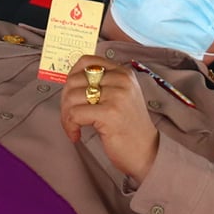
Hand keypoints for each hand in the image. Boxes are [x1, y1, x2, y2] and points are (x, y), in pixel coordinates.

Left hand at [59, 55, 160, 183]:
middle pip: (74, 80)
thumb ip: (101, 85)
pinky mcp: (110, 113)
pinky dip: (70, 126)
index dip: (71, 78)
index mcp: (123, 72)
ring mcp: (117, 95)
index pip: (86, 61)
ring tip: (74, 128)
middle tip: (70, 117)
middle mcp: (121, 80)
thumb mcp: (119, 97)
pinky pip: (75, 113)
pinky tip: (77, 135)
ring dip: (66, 116)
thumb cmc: (128, 126)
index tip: (71, 96)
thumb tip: (69, 81)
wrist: (147, 151)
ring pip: (72, 96)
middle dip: (65, 101)